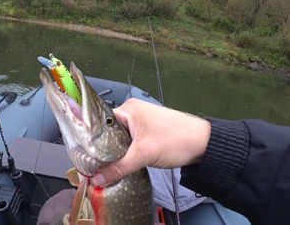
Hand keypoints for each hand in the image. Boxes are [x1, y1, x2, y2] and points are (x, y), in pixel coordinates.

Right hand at [92, 98, 210, 186]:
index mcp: (128, 109)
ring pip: (120, 139)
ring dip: (117, 152)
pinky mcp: (148, 131)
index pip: (100, 123)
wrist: (203, 143)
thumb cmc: (176, 140)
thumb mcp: (143, 155)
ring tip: (108, 166)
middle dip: (104, 150)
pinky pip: (130, 141)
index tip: (86, 157)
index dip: (92, 141)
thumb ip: (118, 168)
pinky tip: (123, 163)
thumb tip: (97, 179)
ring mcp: (141, 121)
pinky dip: (127, 152)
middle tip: (96, 166)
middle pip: (108, 132)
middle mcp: (132, 111)